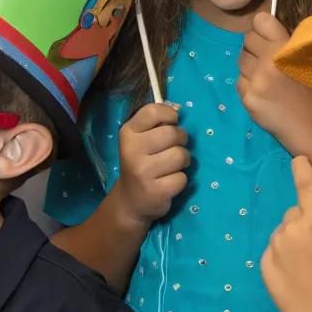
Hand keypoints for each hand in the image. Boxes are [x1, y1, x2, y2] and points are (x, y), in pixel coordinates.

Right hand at [115, 102, 189, 223]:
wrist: (131, 200)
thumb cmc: (142, 163)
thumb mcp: (141, 140)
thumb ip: (156, 125)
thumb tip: (178, 111)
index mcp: (128, 132)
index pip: (153, 111)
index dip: (169, 115)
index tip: (171, 123)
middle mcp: (131, 150)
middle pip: (172, 133)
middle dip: (181, 140)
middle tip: (175, 148)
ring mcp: (142, 172)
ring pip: (180, 155)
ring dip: (183, 161)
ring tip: (173, 166)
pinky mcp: (155, 191)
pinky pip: (182, 178)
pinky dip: (180, 180)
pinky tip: (169, 183)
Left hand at [238, 12, 311, 153]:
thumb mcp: (307, 60)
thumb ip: (284, 43)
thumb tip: (261, 29)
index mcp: (286, 47)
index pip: (259, 21)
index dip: (262, 29)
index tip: (268, 39)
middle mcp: (268, 61)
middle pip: (246, 40)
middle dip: (254, 48)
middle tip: (267, 61)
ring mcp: (256, 81)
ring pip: (240, 61)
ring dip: (249, 67)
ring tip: (266, 78)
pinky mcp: (248, 98)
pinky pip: (239, 82)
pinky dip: (248, 86)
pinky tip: (264, 94)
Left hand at [262, 156, 311, 311]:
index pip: (306, 186)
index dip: (302, 169)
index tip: (298, 159)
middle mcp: (291, 229)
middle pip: (296, 212)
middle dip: (306, 220)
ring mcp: (275, 246)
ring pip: (283, 231)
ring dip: (293, 238)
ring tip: (309, 263)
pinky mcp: (264, 263)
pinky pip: (273, 250)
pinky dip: (282, 255)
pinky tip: (297, 273)